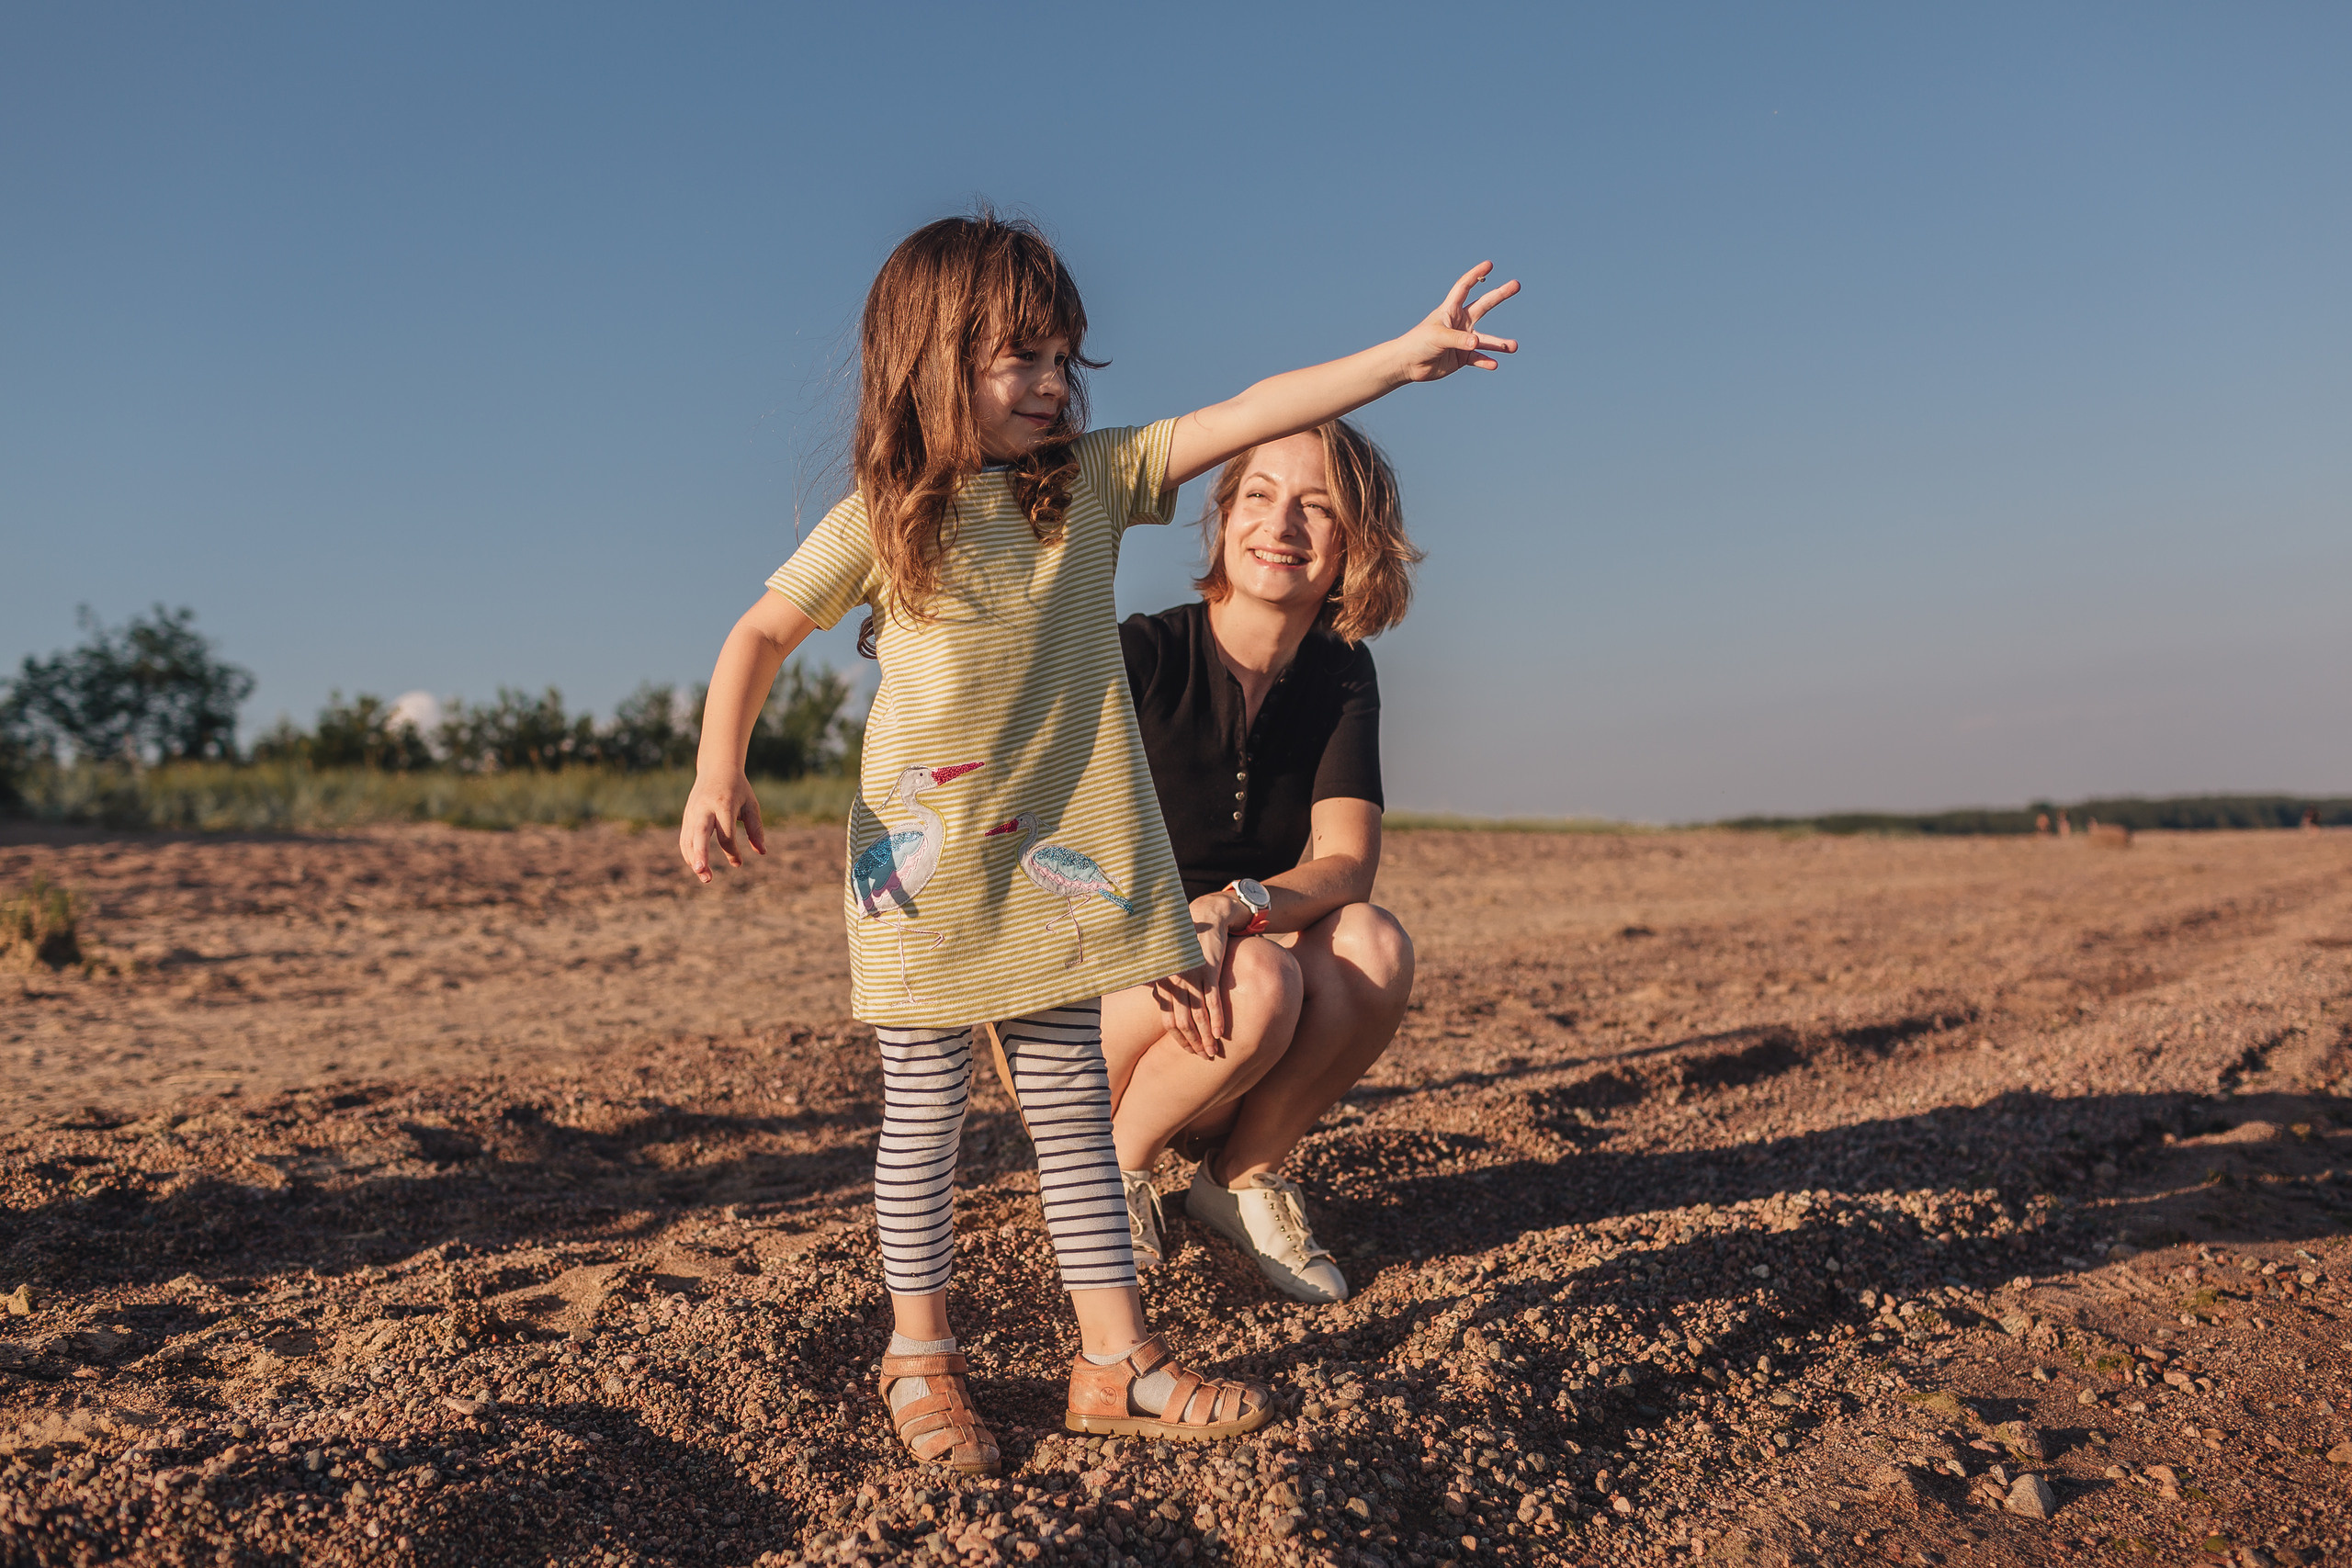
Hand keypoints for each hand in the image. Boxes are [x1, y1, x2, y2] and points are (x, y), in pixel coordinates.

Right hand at [678, 770, 765, 882]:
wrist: (717, 769)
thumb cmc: (738, 789)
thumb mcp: (751, 805)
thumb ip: (756, 829)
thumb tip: (762, 852)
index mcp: (723, 804)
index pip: (725, 834)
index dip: (732, 852)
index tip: (739, 863)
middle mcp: (704, 808)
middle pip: (700, 834)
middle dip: (701, 855)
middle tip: (704, 874)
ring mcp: (692, 812)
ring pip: (688, 839)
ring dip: (694, 859)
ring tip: (704, 877)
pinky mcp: (686, 816)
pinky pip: (685, 838)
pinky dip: (689, 853)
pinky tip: (697, 866)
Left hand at [1151, 896, 1242, 1056]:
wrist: (1204, 919)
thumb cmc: (1186, 945)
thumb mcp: (1171, 963)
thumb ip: (1164, 983)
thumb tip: (1157, 999)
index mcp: (1165, 984)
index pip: (1169, 1021)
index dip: (1179, 1040)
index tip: (1190, 1051)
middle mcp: (1176, 983)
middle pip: (1183, 1022)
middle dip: (1193, 1043)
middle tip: (1203, 1057)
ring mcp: (1192, 977)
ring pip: (1198, 1015)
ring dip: (1206, 1037)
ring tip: (1213, 1052)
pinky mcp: (1208, 970)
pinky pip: (1212, 1000)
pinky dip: (1216, 1019)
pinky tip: (1221, 1033)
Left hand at [1395, 262, 1519, 381]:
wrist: (1408, 364)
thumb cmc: (1418, 343)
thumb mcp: (1438, 337)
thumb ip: (1458, 339)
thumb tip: (1476, 343)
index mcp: (1450, 310)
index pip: (1464, 287)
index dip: (1476, 275)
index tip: (1490, 265)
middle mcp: (1459, 322)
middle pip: (1484, 305)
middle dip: (1499, 294)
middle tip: (1516, 285)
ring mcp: (1462, 340)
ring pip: (1485, 339)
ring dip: (1499, 343)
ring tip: (1513, 347)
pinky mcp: (1461, 357)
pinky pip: (1478, 358)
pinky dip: (1486, 361)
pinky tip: (1494, 365)